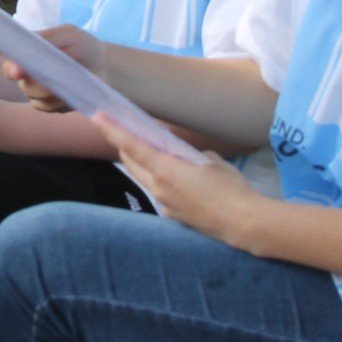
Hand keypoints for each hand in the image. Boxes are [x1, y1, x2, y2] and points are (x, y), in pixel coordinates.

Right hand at [0, 24, 104, 114]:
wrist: (109, 70)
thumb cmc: (84, 47)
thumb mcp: (67, 36)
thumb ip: (44, 44)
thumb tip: (18, 65)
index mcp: (26, 47)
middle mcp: (26, 69)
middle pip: (12, 74)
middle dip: (24, 74)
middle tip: (38, 73)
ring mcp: (35, 89)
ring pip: (30, 93)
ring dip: (49, 89)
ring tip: (70, 81)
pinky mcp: (47, 106)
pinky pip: (44, 107)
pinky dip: (58, 102)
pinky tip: (71, 94)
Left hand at [94, 112, 265, 248]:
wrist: (244, 223)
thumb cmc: (231, 188)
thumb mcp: (211, 161)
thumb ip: (189, 154)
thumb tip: (182, 155)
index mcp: (166, 170)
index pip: (132, 146)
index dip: (112, 130)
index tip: (97, 117)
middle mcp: (159, 188)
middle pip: (132, 162)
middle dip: (124, 145)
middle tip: (119, 129)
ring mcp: (165, 204)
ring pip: (144, 178)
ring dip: (141, 163)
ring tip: (146, 149)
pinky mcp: (173, 216)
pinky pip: (159, 193)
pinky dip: (159, 180)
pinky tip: (171, 176)